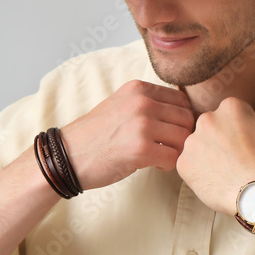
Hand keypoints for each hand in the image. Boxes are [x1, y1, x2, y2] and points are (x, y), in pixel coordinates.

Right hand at [60, 80, 194, 190]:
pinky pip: (174, 158)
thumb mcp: (120, 105)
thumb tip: (181, 112)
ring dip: (176, 151)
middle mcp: (142, 102)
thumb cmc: (95, 135)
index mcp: (138, 89)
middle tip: (168, 147)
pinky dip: (168, 165)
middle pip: (186, 119)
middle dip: (182, 136)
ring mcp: (142, 125)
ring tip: (161, 156)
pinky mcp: (141, 149)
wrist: (68, 156)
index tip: (170, 132)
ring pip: (183, 138)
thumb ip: (147, 103)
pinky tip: (154, 165)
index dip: (180, 119)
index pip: (181, 100)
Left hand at [176, 96, 254, 214]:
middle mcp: (207, 119)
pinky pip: (189, 166)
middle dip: (221, 139)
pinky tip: (215, 181)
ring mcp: (192, 142)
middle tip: (234, 158)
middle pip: (212, 127)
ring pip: (199, 146)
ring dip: (209, 155)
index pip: (232, 114)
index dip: (240, 129)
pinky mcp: (183, 164)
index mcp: (230, 107)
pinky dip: (199, 173)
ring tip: (225, 172)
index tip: (245, 142)